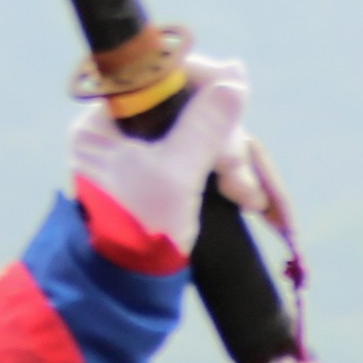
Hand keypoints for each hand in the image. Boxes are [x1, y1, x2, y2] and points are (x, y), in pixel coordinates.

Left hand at [67, 54, 260, 259]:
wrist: (127, 290)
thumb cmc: (139, 233)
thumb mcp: (176, 174)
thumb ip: (205, 124)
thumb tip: (235, 74)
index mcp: (108, 119)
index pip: (160, 72)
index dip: (204, 79)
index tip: (236, 93)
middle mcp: (124, 129)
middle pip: (190, 104)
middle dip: (226, 143)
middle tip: (239, 181)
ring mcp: (148, 152)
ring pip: (206, 133)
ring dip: (236, 165)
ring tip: (254, 203)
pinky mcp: (169, 175)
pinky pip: (208, 158)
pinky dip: (232, 176)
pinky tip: (255, 200)